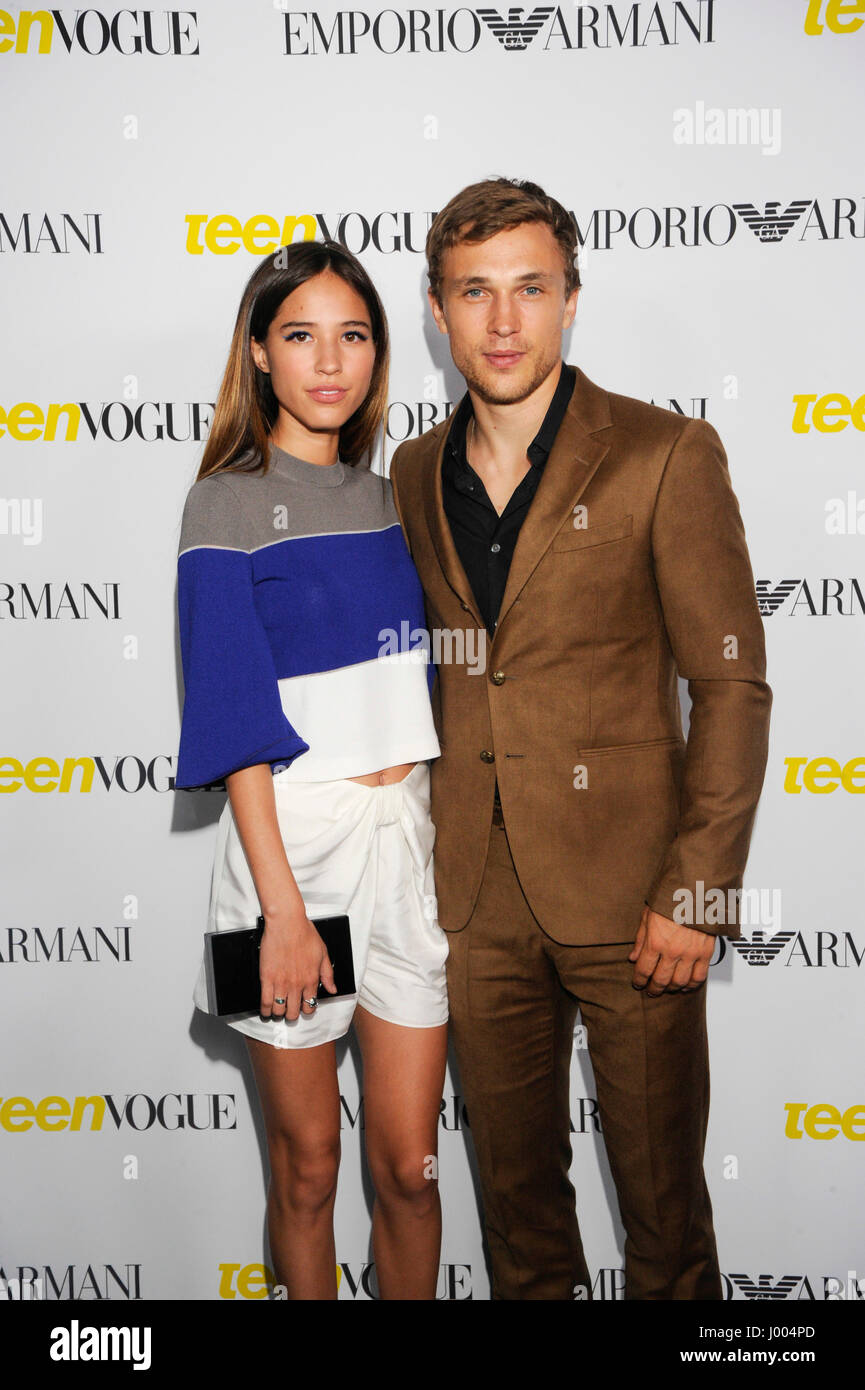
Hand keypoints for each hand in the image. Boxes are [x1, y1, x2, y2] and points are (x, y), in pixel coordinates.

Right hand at [258, 905, 337, 1020]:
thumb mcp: (323, 953)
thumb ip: (328, 974)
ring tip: (277, 1011)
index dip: (306, 1009)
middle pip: (293, 1012)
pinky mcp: (267, 977)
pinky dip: (265, 1010)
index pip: (310, 1005)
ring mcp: (281, 982)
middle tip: (289, 1011)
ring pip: (279, 1009)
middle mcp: (297, 984)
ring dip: (279, 1013)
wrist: (287, 922)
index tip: (303, 1008)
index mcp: (311, 978)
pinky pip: (265, 1001)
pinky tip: (266, 1011)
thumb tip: (332, 989)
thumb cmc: (304, 933)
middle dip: (292, 1015)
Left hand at [628, 905, 714, 996]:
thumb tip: (633, 957)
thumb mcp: (648, 915)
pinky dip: (692, 985)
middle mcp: (672, 951)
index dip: (639, 980)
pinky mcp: (706, 953)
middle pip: (661, 980)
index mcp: (655, 941)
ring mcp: (690, 953)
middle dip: (654, 988)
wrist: (696, 888)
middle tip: (651, 990)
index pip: (643, 970)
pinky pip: (699, 977)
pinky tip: (686, 986)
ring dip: (672, 988)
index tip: (638, 983)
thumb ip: (640, 939)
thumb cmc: (671, 897)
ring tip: (667, 988)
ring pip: (680, 982)